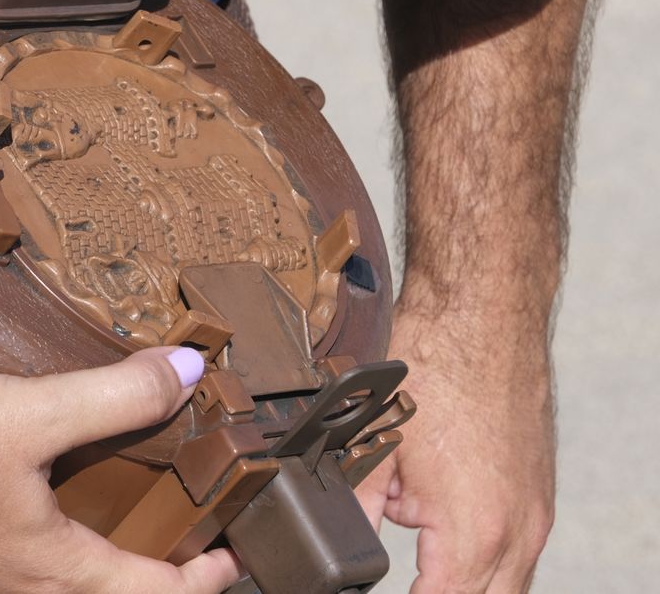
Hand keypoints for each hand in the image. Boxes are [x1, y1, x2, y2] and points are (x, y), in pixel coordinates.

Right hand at [0, 347, 241, 593]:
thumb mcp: (30, 412)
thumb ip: (114, 395)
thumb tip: (188, 369)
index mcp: (58, 575)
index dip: (203, 579)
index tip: (228, 559)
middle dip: (145, 586)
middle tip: (172, 557)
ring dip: (80, 580)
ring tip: (92, 546)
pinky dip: (20, 574)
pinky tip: (2, 537)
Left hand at [357, 304, 554, 592]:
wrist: (483, 313)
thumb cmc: (433, 368)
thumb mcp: (372, 446)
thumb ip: (354, 509)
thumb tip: (340, 541)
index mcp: (475, 531)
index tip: (375, 589)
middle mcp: (518, 532)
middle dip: (438, 593)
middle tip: (398, 577)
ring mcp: (536, 515)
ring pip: (505, 583)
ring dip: (460, 577)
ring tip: (412, 545)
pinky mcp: (538, 496)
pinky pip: (516, 551)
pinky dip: (480, 552)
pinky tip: (438, 524)